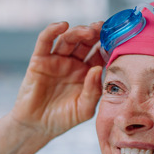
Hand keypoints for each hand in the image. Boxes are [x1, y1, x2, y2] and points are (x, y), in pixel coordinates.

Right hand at [8, 21, 105, 139]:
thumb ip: (93, 91)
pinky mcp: (39, 60)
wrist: (37, 127)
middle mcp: (73, 64)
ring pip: (68, 39)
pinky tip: (63, 26)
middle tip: (102, 28)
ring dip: (78, 31)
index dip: (107, 45)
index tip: (116, 39)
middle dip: (95, 33)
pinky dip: (52, 30)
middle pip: (85, 42)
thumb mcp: (84, 109)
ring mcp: (56, 60)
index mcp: (87, 73)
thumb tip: (98, 69)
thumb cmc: (63, 119)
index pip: (99, 54)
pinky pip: (45, 41)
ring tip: (88, 31)